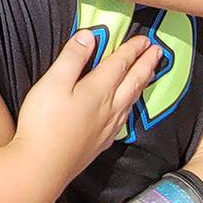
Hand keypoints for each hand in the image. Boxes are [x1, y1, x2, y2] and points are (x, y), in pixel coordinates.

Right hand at [12, 32, 159, 190]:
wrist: (43, 166)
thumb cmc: (44, 122)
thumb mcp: (53, 82)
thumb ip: (72, 58)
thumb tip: (89, 36)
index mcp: (98, 90)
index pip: (120, 64)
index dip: (132, 50)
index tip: (145, 39)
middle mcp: (109, 108)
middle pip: (133, 82)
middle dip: (146, 65)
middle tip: (158, 52)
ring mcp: (107, 127)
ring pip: (131, 101)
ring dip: (142, 85)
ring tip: (149, 75)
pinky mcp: (100, 143)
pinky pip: (124, 119)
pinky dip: (130, 107)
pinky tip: (127, 110)